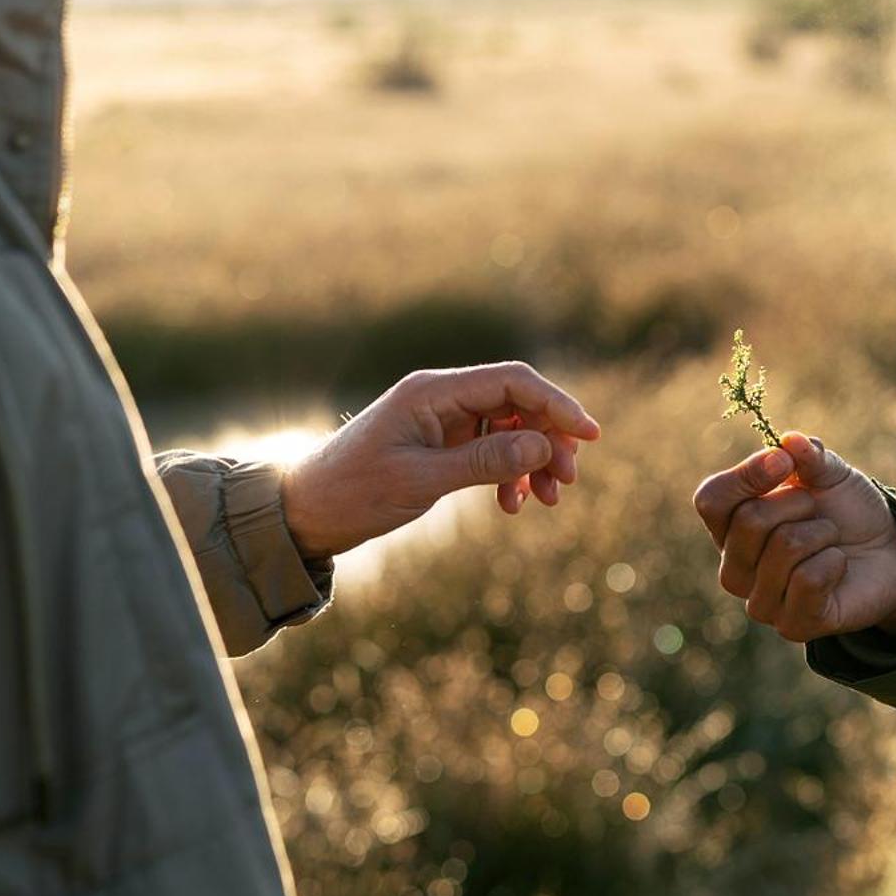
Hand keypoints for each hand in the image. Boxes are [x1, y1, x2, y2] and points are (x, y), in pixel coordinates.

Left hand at [279, 361, 600, 559]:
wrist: (304, 512)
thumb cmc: (353, 492)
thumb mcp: (420, 481)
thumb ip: (483, 462)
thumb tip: (544, 448)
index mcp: (433, 391)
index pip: (513, 382)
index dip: (558, 404)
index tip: (591, 436)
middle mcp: (441, 397)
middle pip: (518, 404)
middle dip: (550, 440)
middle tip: (567, 482)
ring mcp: (441, 420)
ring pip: (509, 429)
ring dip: (533, 461)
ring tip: (546, 500)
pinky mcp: (439, 443)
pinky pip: (490, 449)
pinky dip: (508, 473)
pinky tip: (511, 504)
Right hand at [691, 430, 895, 641]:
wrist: (889, 554)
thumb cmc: (846, 512)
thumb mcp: (830, 474)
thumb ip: (809, 455)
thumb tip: (789, 440)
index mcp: (731, 527)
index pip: (711, 499)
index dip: (745, 475)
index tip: (784, 461)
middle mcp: (736, 568)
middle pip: (749, 521)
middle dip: (797, 503)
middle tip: (817, 511)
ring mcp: (762, 602)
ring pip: (785, 547)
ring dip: (822, 533)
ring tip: (829, 540)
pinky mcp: (793, 625)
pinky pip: (808, 580)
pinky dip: (834, 562)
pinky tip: (838, 566)